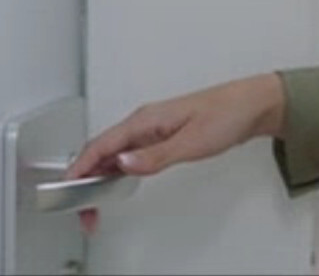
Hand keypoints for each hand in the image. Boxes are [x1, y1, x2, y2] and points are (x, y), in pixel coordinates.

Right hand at [63, 72, 284, 234]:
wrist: (251, 105)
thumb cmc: (226, 115)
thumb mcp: (191, 142)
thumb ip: (155, 156)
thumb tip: (123, 163)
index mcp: (145, 120)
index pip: (100, 145)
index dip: (79, 169)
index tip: (67, 190)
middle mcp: (143, 122)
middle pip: (101, 151)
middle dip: (84, 181)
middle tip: (83, 212)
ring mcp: (151, 129)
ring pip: (112, 153)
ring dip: (98, 178)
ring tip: (92, 206)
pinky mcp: (160, 136)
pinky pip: (126, 154)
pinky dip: (114, 171)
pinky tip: (114, 184)